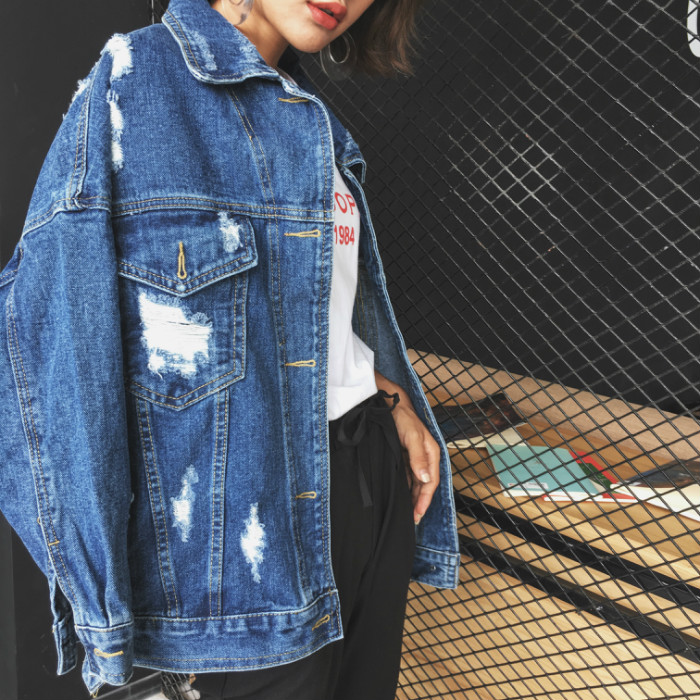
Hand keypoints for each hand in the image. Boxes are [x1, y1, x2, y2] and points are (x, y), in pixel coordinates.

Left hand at [375, 372, 440, 524]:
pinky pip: (407, 477)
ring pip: (416, 483)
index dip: (425, 499)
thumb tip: (426, 479)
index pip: (431, 482)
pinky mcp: (405, 457)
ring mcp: (415, 458)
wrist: (390, 406)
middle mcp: (425, 458)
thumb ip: (418, 458)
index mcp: (432, 453)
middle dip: (420, 502)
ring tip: (406, 512)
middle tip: (412, 520)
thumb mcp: (413, 437)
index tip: (418, 514)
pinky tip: (399, 496)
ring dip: (412, 497)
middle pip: (425, 485)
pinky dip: (405, 487)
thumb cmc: (403, 419)